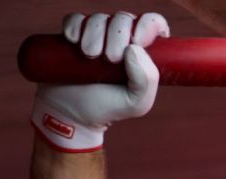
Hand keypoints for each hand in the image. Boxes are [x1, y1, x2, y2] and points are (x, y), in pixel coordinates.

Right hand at [31, 11, 169, 151]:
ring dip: (94, 35)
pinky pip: (76, 18)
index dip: (147, 25)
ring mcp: (98, 36)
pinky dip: (75, 27)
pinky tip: (74, 43)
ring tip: (90, 56)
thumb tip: (133, 48)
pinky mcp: (75, 35)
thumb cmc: (108, 108)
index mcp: (142, 53)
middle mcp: (122, 40)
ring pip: (100, 18)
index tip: (136, 41)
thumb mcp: (137, 103)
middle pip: (124, 19)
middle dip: (117, 36)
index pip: (153, 23)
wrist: (72, 114)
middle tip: (109, 59)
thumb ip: (147, 80)